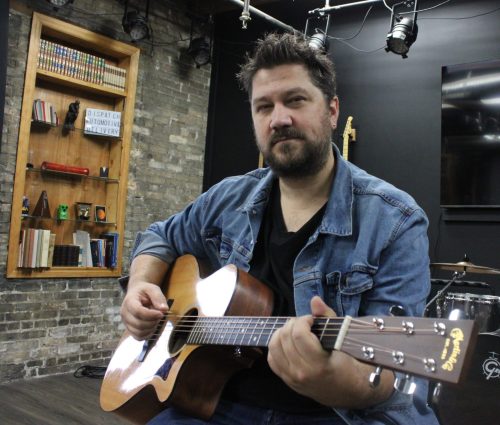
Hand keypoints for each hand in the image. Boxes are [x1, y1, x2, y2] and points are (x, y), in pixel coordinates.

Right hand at [120, 281, 168, 339]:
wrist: (137, 293)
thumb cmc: (145, 291)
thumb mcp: (153, 289)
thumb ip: (158, 297)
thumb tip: (164, 309)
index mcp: (129, 301)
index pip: (138, 312)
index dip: (151, 315)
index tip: (161, 314)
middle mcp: (124, 313)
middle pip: (139, 324)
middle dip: (153, 321)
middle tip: (159, 315)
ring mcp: (126, 322)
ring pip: (139, 332)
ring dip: (151, 328)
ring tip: (155, 319)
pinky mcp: (129, 329)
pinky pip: (138, 337)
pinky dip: (148, 334)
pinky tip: (152, 326)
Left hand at [268, 296, 393, 407]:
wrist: (347, 391)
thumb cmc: (347, 363)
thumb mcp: (343, 340)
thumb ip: (327, 317)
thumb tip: (315, 300)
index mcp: (318, 364)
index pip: (299, 335)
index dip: (303, 320)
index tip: (311, 320)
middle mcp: (302, 373)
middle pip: (285, 338)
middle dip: (293, 323)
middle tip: (304, 323)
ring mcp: (292, 378)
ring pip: (274, 346)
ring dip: (282, 332)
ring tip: (294, 330)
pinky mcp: (286, 380)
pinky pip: (271, 359)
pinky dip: (276, 346)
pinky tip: (288, 342)